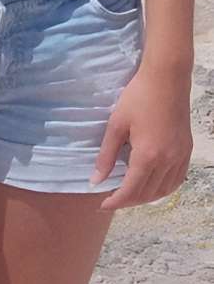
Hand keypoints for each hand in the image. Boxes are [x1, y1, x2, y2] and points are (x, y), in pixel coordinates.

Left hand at [89, 64, 192, 211]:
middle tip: (112, 199)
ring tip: (130, 194)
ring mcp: (180, 157)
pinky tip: (152, 185)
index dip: (116, 202)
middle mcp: (167, 161)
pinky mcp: (186, 150)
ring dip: (146, 197)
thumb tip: (96, 181)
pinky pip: (176, 180)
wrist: (167, 79)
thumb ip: (106, 156)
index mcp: (147, 156)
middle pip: (147, 194)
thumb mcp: (116, 125)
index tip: (103, 205)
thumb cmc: (138, 97)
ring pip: (163, 191)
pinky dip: (163, 188)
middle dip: (128, 202)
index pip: (130, 191)